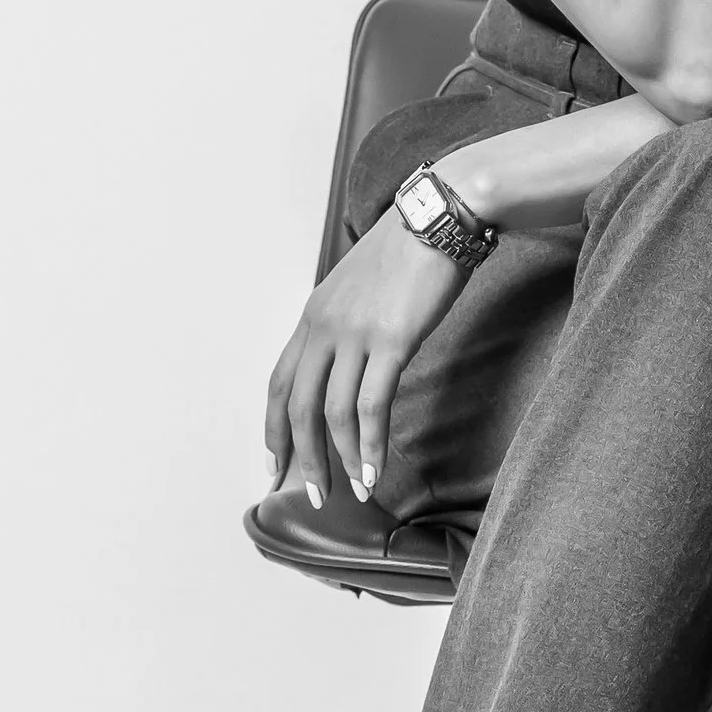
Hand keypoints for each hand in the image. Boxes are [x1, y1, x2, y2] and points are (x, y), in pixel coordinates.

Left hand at [265, 203, 467, 506]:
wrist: (438, 217)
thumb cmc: (408, 250)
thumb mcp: (360, 286)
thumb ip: (346, 323)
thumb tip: (349, 362)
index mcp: (313, 315)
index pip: (279, 382)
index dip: (274, 427)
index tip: (276, 462)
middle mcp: (324, 327)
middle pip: (297, 405)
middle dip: (302, 456)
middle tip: (314, 494)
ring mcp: (355, 334)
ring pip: (334, 413)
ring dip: (341, 459)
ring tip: (357, 491)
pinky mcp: (391, 341)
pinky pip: (373, 406)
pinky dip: (371, 445)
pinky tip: (376, 469)